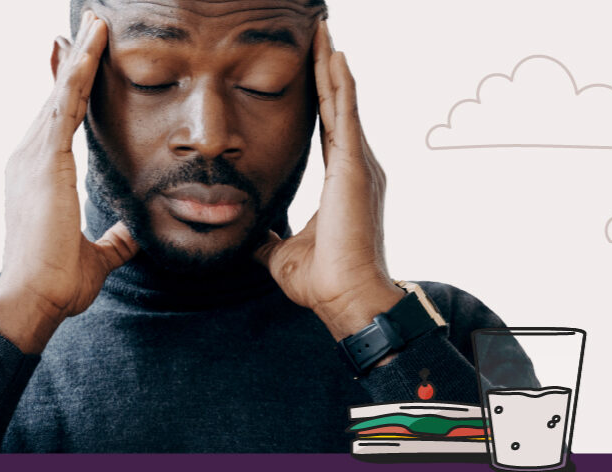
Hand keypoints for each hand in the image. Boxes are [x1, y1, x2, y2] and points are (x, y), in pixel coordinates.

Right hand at [0, 12, 138, 353]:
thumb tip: (134, 235)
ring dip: (81, 54)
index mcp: (37, 175)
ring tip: (97, 21)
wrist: (33, 298)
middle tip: (91, 24)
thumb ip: (115, 239)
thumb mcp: (96, 255)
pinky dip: (80, 70)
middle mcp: (28, 157)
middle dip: (75, 59)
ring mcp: (32, 155)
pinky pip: (66, 102)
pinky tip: (93, 44)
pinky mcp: (46, 158)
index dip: (69, 88)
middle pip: (57, 97)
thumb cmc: (56, 282)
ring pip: (62, 91)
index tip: (79, 60)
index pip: (56, 121)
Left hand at [254, 20, 402, 341]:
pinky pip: (345, 114)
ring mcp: (359, 163)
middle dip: (328, 68)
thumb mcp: (282, 253)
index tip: (313, 66)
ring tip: (325, 33)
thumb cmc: (322, 280)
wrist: (345, 298)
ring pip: (343, 101)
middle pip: (338, 104)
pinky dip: (339, 84)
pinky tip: (334, 57)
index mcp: (342, 179)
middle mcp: (356, 165)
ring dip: (332, 66)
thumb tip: (251, 237)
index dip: (320, 94)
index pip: (327, 125)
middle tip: (321, 34)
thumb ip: (269, 238)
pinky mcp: (355, 167)